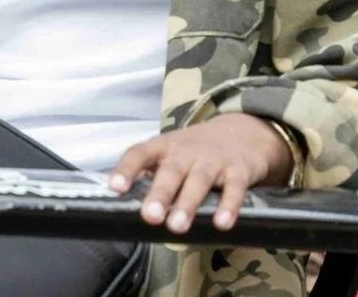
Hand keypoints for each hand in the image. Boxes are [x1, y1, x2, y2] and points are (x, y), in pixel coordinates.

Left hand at [107, 113, 293, 234]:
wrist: (243, 131)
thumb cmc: (196, 152)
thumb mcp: (172, 155)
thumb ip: (153, 177)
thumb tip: (125, 206)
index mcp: (164, 147)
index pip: (140, 153)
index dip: (126, 169)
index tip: (115, 187)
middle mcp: (187, 151)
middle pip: (171, 170)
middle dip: (160, 193)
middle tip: (150, 216)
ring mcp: (213, 159)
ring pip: (199, 180)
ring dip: (188, 203)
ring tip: (178, 226)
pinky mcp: (238, 170)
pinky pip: (234, 188)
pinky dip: (229, 205)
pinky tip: (222, 223)